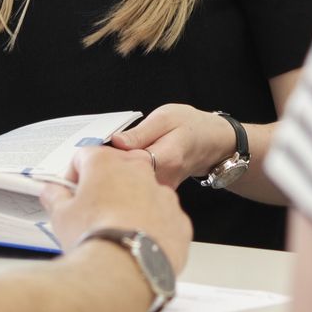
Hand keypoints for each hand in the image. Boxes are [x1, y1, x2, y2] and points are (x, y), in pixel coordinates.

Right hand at [40, 146, 192, 271]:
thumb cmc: (94, 239)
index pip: (84, 156)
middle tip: (94, 212)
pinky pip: (163, 218)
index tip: (71, 192)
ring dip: (132, 206)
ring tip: (117, 232)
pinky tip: (138, 243)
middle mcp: (138, 171)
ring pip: (144, 194)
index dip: (74, 175)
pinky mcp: (179, 219)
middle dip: (106, 187)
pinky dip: (153, 227)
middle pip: (118, 171)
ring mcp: (162, 194)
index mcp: (106, 163)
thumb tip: (51, 192)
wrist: (124, 270)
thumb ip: (55, 197)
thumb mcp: (60, 215)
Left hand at [108, 104, 233, 186]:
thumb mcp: (165, 118)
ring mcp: (163, 190)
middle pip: (127, 179)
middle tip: (105, 152)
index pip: (127, 165)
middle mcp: (165, 179)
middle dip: (110, 168)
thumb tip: (116, 141)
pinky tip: (129, 166)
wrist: (212, 142)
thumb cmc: (191, 126)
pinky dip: (127, 178)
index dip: (109, 158)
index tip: (99, 148)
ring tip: (118, 158)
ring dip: (118, 174)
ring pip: (130, 186)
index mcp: (166, 158)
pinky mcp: (160, 193)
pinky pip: (137, 189)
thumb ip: (140, 132)